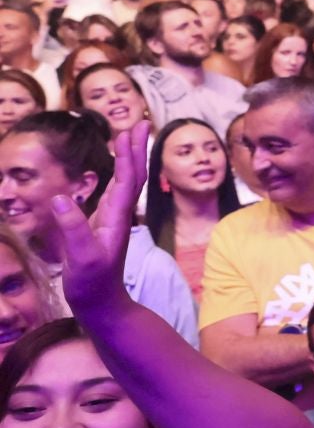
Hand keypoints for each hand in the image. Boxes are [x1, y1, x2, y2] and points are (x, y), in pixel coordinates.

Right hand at [47, 122, 148, 316]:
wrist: (101, 305)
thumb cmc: (92, 284)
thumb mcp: (81, 257)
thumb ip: (72, 229)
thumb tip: (62, 197)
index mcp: (117, 218)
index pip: (129, 179)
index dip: (131, 154)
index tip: (132, 130)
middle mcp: (119, 215)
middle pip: (133, 175)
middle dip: (135, 148)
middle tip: (138, 122)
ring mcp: (112, 220)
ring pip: (125, 182)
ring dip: (128, 159)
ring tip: (127, 137)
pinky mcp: (102, 227)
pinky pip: (113, 194)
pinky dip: (116, 175)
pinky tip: (114, 170)